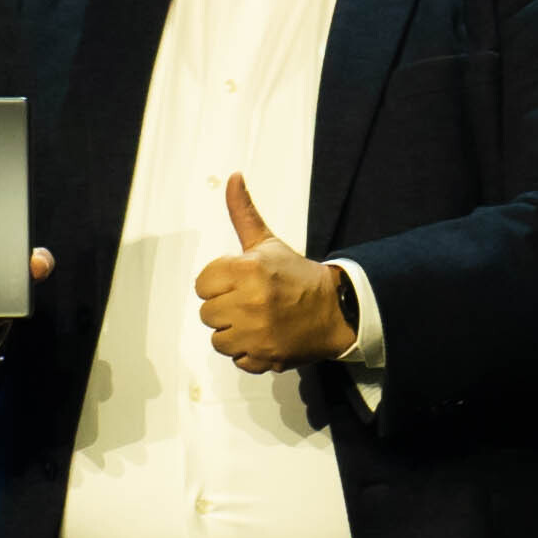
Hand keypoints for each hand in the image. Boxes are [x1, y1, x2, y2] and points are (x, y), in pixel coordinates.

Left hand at [190, 176, 352, 373]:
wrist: (335, 309)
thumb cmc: (296, 274)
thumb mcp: (268, 242)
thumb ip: (242, 212)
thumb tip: (231, 177)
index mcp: (247, 270)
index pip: (202, 284)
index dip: (218, 284)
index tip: (238, 283)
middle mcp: (250, 302)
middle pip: (207, 314)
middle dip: (225, 309)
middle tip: (250, 303)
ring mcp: (258, 332)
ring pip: (218, 339)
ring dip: (234, 333)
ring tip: (256, 322)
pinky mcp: (265, 357)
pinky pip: (237, 360)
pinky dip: (249, 353)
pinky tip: (265, 338)